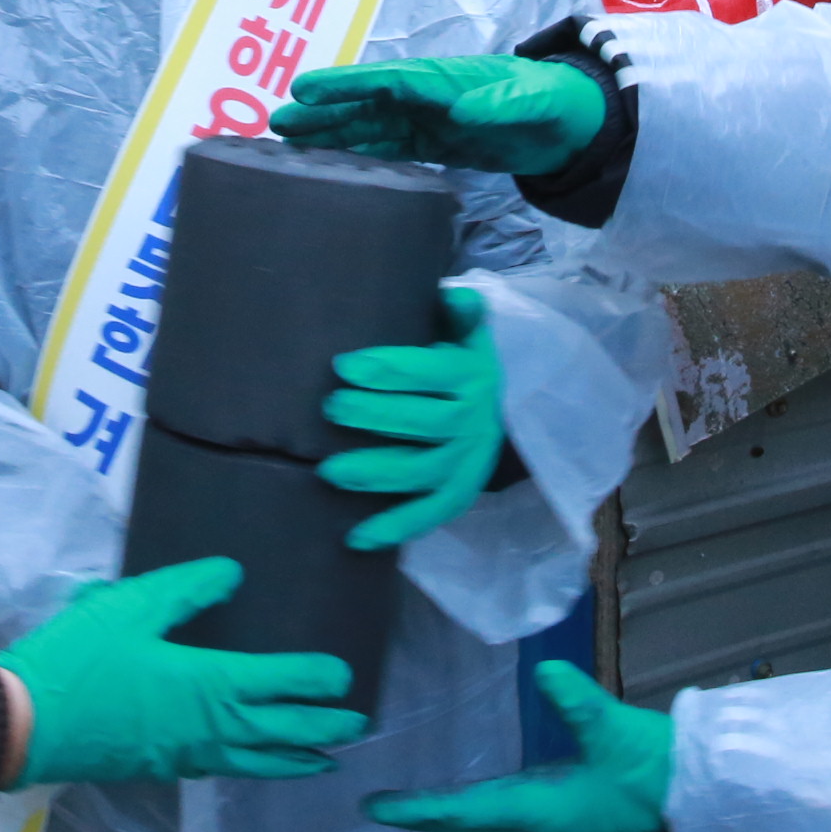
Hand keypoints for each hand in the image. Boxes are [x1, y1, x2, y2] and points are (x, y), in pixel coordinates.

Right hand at [0, 557, 368, 785]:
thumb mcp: (130, 606)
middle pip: (278, 733)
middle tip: (355, 725)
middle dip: (321, 728)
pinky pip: (219, 769)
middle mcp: (207, 728)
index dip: (315, 679)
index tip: (344, 676)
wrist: (24, 724)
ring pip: (253, 761)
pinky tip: (245, 763)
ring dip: (293, 759)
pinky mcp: (158, 769)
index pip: (278, 682)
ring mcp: (183, 756)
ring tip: (322, 761)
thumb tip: (233, 575)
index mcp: (208, 685)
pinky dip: (248, 767)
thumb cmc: (79, 660)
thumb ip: (186, 589)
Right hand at [274, 56, 607, 175]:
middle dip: (322, 113)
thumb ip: (502, 102)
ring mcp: (426, 122)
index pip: (386, 82)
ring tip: (287, 145)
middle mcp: (426, 99)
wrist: (570, 124)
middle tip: (275, 123)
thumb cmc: (552, 101)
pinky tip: (330, 166)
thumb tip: (462, 108)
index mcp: (444, 81)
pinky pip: (387, 150)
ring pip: (368, 129)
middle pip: (365, 105)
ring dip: (330, 136)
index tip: (305, 90)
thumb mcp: (534, 100)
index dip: (346, 86)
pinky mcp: (434, 146)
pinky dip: (357, 156)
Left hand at [321, 285, 503, 548]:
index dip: (388, 370)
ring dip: (375, 474)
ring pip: (421, 473)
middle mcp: (472, 424)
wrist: (502, 408)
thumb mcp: (467, 333)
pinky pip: (427, 515)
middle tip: (329, 406)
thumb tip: (453, 294)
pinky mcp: (455, 495)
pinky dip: (394, 528)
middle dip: (375, 415)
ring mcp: (464, 464)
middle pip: (424, 424)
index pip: (430, 373)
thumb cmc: (461, 363)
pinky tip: (354, 537)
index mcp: (471, 377)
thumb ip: (460, 313)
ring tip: (328, 471)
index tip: (344, 365)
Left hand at [366, 661, 671, 831]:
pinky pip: (515, 814)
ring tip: (418, 803)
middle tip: (384, 808)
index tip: (380, 810)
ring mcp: (561, 821)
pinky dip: (485, 806)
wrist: (703, 798)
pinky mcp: (575, 811)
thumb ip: (579, 702)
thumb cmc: (658, 769)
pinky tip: (482, 792)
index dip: (423, 811)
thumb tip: (546, 671)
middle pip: (473, 823)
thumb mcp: (616, 730)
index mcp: (545, 811)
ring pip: (493, 821)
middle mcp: (544, 824)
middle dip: (430, 816)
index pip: (469, 813)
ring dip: (455, 814)